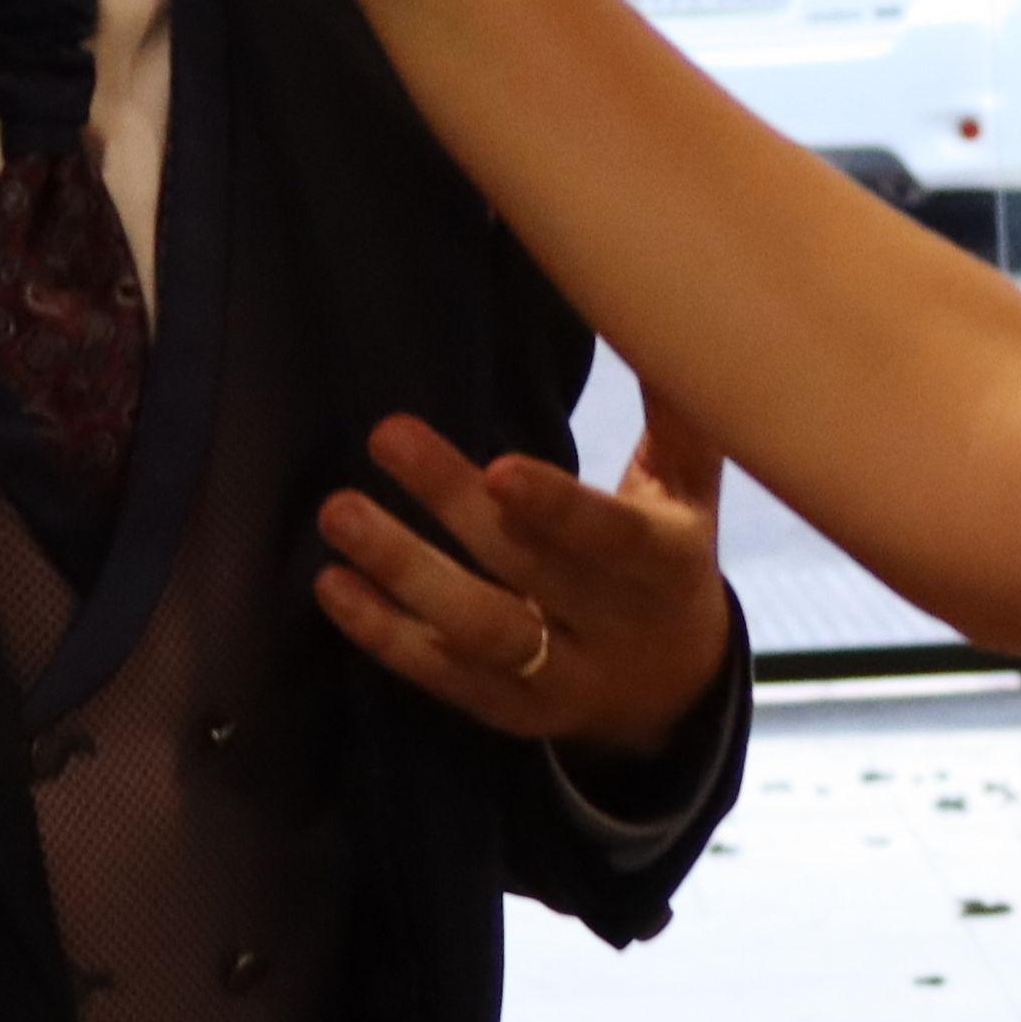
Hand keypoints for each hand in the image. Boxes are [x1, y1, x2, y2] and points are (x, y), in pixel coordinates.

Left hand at [317, 396, 735, 764]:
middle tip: (386, 435)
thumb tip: (656, 310)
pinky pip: (439, 674)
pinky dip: (383, 632)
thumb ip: (676, 413)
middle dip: (452, 504)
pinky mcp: (504, 712)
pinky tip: (331, 585)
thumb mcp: (689, 491)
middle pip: (526, 568)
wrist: (671, 692)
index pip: (612, 540)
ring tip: (339, 513)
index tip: (497, 468)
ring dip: (403, 571)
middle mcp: (612, 631)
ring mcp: (556, 680)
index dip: (557, 510)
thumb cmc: (669, 560)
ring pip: (476, 629)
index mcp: (664, 567)